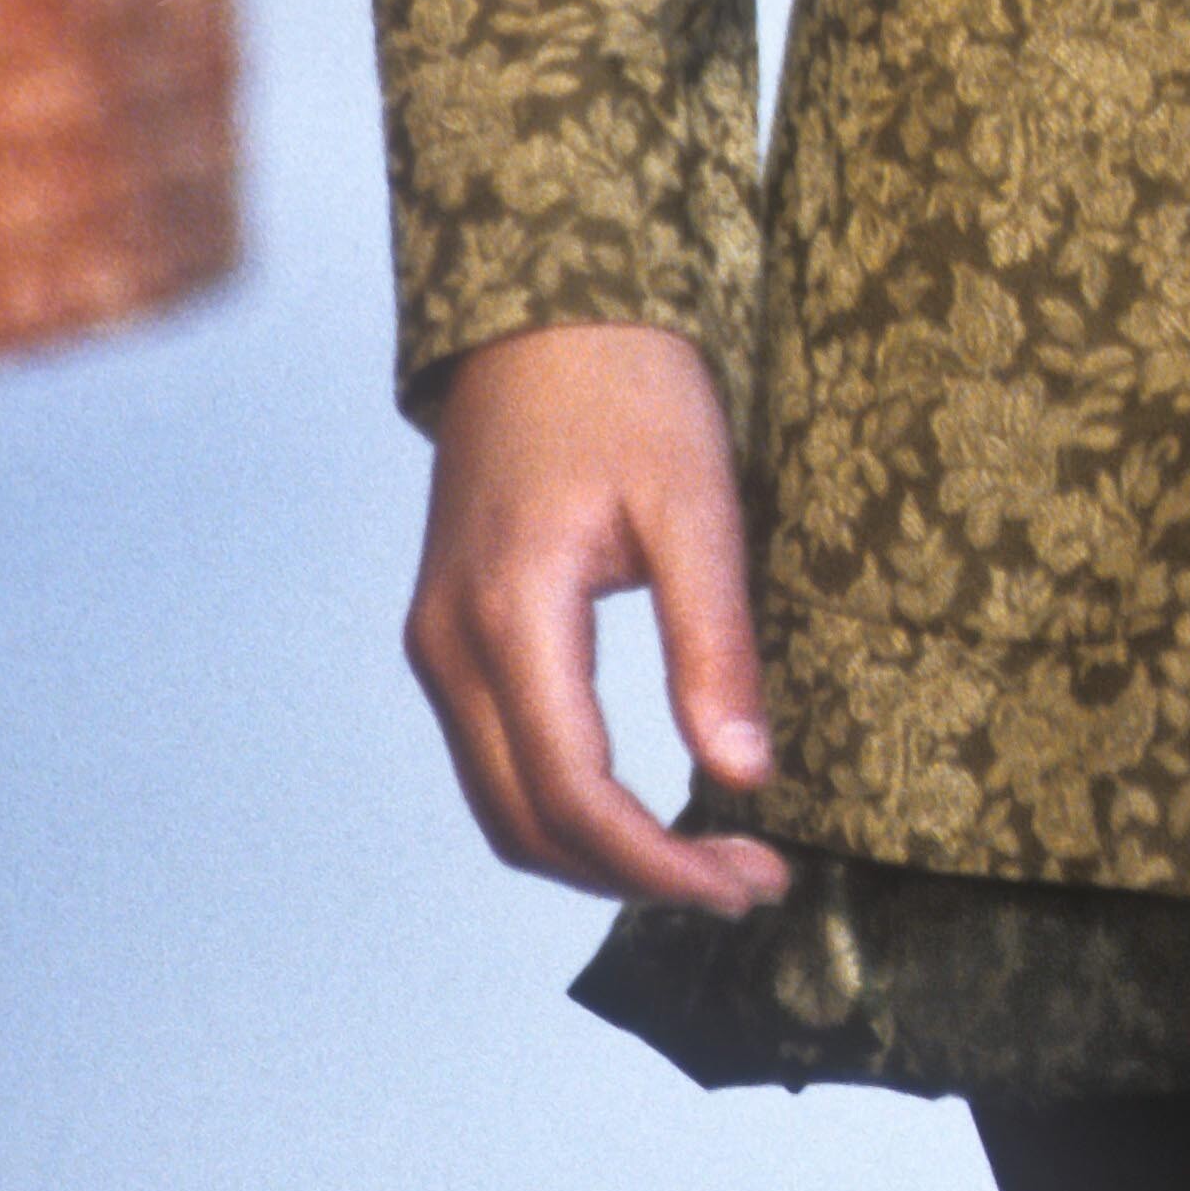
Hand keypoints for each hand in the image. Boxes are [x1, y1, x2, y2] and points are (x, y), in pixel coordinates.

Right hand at [406, 322, 792, 915]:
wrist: (543, 307)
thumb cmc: (627, 384)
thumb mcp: (697, 502)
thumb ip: (713, 642)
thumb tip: (746, 776)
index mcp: (509, 614)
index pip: (574, 797)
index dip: (661, 865)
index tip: (752, 880)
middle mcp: (449, 644)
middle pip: (526, 825)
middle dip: (634, 878)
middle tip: (747, 883)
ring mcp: (437, 641)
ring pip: (502, 805)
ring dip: (597, 854)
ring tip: (708, 859)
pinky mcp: (450, 631)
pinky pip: (495, 757)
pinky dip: (565, 805)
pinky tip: (645, 805)